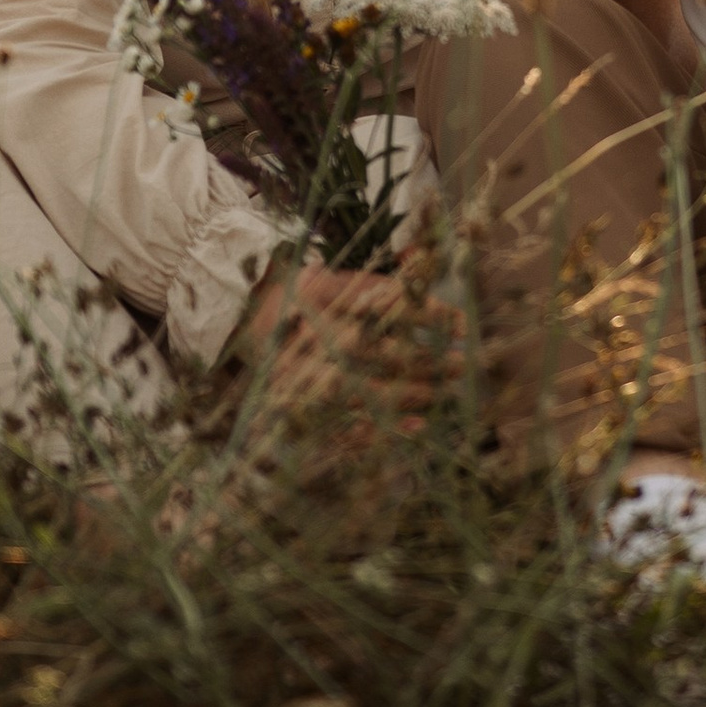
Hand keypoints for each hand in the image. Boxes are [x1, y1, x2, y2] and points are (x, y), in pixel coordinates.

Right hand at [229, 258, 453, 431]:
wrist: (241, 323)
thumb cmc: (301, 297)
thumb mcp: (335, 277)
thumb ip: (380, 284)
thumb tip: (430, 278)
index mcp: (320, 296)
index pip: (385, 305)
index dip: (429, 315)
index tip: (463, 324)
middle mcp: (309, 335)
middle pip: (379, 352)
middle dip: (427, 360)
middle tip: (460, 366)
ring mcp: (300, 375)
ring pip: (364, 390)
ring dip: (412, 394)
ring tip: (446, 394)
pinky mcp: (295, 405)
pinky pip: (342, 425)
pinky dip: (383, 429)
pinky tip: (415, 427)